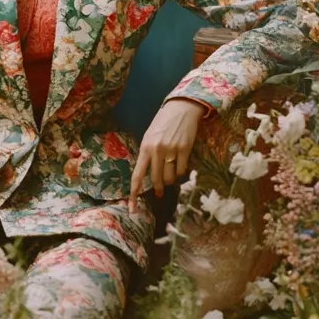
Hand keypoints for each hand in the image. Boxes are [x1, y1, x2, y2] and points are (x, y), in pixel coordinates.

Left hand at [129, 98, 204, 213]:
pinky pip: (181, 171)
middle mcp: (156, 150)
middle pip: (155, 180)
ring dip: (170, 180)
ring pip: (170, 178)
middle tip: (160, 190)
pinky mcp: (185, 149)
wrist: (181, 108)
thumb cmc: (163, 123)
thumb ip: (148, 155)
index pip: (137, 176)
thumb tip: (148, 176)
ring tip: (171, 171)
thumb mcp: (150, 136)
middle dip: (158, 187)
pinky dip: (180, 172)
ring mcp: (171, 150)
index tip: (133, 209)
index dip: (134, 194)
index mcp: (145, 147)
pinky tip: (180, 163)